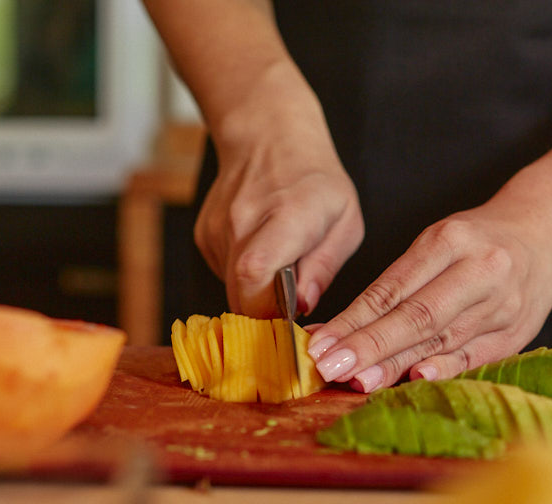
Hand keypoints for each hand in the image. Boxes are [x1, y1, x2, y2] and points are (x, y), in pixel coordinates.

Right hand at [195, 112, 363, 317]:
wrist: (268, 138)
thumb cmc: (316, 182)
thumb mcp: (345, 223)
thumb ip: (324, 268)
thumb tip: (302, 307)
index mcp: (286, 216)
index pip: (254, 271)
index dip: (266, 308)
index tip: (289, 316)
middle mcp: (244, 220)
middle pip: (239, 293)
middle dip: (266, 312)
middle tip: (289, 301)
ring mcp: (218, 228)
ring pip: (231, 288)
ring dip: (256, 291)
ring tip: (278, 263)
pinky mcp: (205, 235)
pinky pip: (224, 275)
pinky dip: (243, 276)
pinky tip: (260, 250)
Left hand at [306, 209, 551, 391]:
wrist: (548, 237)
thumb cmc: (477, 244)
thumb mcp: (437, 244)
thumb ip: (396, 286)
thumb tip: (340, 332)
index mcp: (450, 241)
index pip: (393, 288)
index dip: (353, 320)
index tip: (319, 344)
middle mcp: (479, 271)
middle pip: (416, 315)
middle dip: (368, 345)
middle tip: (330, 368)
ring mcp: (502, 305)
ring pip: (441, 339)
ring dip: (396, 364)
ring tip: (358, 381)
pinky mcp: (516, 334)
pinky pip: (474, 356)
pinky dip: (444, 370)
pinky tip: (414, 380)